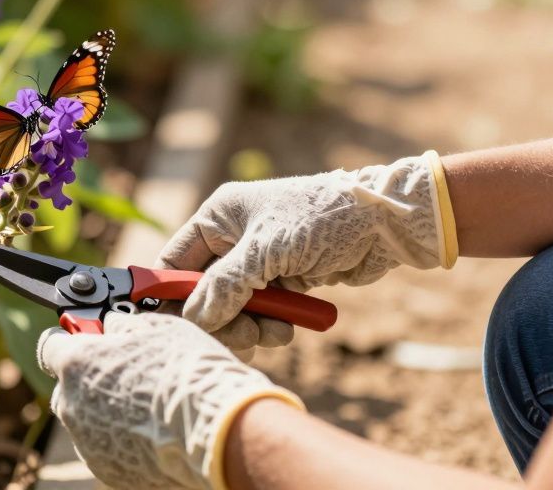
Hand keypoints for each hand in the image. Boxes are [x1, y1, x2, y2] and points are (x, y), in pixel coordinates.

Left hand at [37, 311, 301, 489]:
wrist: (215, 430)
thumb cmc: (187, 371)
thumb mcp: (156, 327)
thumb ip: (122, 326)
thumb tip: (112, 325)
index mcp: (76, 363)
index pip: (51, 346)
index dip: (71, 340)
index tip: (90, 340)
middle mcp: (71, 404)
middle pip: (69, 386)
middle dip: (92, 378)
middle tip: (130, 373)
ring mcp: (86, 443)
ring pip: (88, 419)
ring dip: (108, 410)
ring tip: (151, 406)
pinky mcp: (107, 471)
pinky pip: (107, 447)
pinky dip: (123, 439)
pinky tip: (156, 431)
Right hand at [156, 152, 457, 350]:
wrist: (383, 224)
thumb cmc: (322, 220)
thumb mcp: (266, 251)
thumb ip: (225, 285)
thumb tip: (193, 318)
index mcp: (218, 217)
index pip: (174, 263)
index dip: (169, 298)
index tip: (171, 332)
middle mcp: (232, 239)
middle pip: (203, 294)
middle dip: (221, 320)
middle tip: (245, 335)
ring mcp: (258, 262)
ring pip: (233, 310)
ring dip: (251, 327)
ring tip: (276, 329)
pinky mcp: (282, 280)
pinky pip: (261, 314)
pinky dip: (271, 325)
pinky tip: (290, 324)